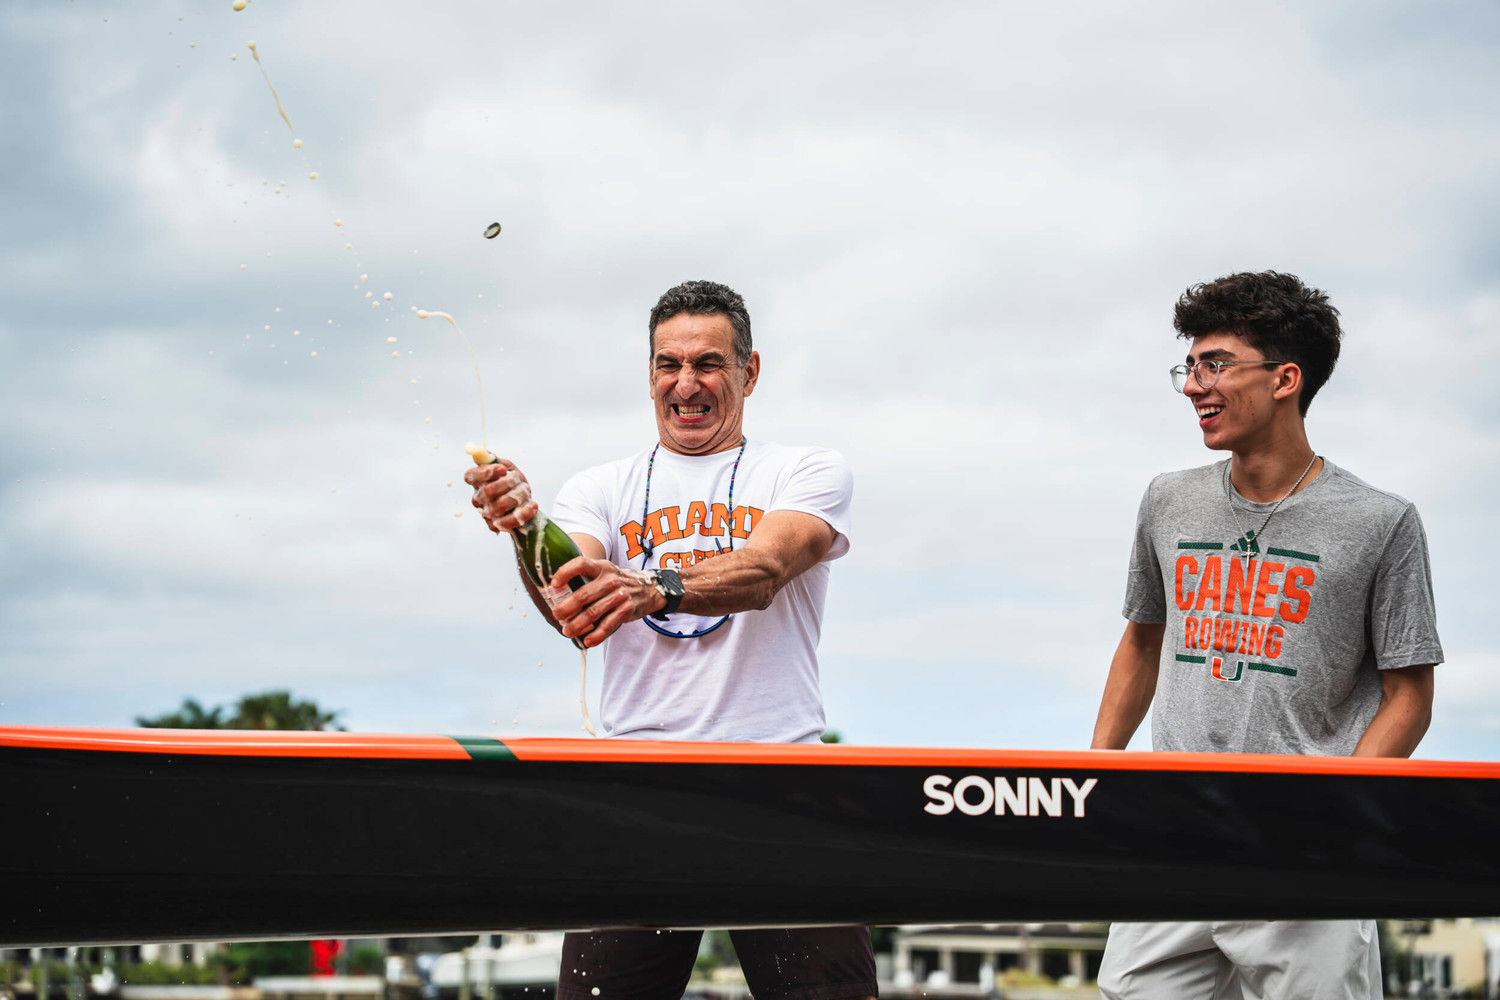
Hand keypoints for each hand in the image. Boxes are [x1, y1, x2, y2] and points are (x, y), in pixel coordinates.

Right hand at [464, 457, 536, 534]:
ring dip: (519, 495)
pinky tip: (532, 505)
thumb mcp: (506, 467)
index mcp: (477, 482)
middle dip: (509, 483)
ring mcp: (487, 513)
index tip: (502, 469)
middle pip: (488, 490)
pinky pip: (509, 521)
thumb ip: (494, 459)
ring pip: (501, 504)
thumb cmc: (513, 483)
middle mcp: (478, 498)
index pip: (471, 476)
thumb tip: (480, 450)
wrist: (525, 502)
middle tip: (518, 480)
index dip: (485, 473)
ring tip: (526, 491)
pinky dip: (524, 512)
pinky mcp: (497, 526)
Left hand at [549, 556, 666, 646]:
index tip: (553, 584)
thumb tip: (558, 594)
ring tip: (567, 631)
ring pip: (593, 613)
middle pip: (583, 595)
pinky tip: (587, 641)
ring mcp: (620, 595)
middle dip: (566, 607)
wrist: (649, 589)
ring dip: (577, 624)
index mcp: (602, 568)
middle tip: (556, 615)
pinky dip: (596, 635)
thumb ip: (587, 579)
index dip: (565, 572)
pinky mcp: (626, 610)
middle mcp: (610, 580)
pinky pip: (608, 625)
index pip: (581, 564)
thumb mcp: (605, 573)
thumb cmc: (618, 583)